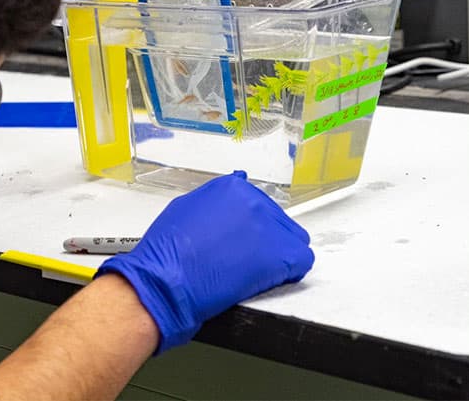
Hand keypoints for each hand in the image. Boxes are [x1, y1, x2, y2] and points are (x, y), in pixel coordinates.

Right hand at [96, 170, 313, 353]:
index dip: (251, 227)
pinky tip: (267, 279)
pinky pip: (302, 261)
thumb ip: (213, 204)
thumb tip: (226, 206)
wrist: (167, 281)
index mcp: (231, 188)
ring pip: (294, 240)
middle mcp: (254, 201)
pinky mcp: (281, 255)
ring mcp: (269, 227)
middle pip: (278, 221)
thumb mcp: (184, 209)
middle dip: (266, 240)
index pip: (258, 204)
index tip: (244, 241)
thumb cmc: (166, 252)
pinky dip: (289, 272)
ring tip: (255, 270)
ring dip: (279, 254)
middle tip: (246, 259)